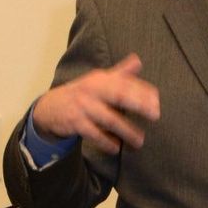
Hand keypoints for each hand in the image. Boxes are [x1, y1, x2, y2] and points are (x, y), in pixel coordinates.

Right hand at [32, 54, 159, 155]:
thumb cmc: (83, 94)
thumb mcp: (99, 80)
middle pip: (119, 95)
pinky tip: (116, 147)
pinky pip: (93, 134)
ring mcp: (83, 106)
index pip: (125, 82)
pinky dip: (105, 142)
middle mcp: (92, 89)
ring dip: (126, 131)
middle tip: (155, 115)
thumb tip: (138, 60)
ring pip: (109, 119)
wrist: (51, 107)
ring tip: (139, 141)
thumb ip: (120, 73)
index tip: (157, 101)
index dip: (142, 90)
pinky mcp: (75, 122)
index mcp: (101, 78)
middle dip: (138, 103)